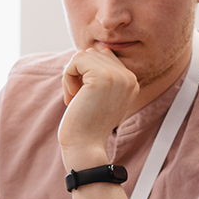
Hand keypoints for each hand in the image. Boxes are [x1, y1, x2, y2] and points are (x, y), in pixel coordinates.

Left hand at [59, 48, 139, 168]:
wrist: (85, 147)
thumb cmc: (87, 124)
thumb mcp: (100, 96)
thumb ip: (100, 75)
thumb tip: (89, 51)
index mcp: (131, 81)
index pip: (105, 57)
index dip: (87, 72)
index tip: (84, 96)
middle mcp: (129, 77)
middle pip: (94, 52)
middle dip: (79, 71)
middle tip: (76, 95)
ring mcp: (117, 76)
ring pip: (84, 54)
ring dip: (72, 74)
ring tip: (74, 96)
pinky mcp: (102, 77)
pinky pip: (76, 61)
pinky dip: (67, 76)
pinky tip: (71, 96)